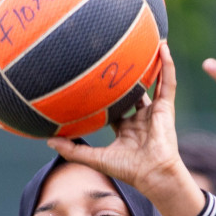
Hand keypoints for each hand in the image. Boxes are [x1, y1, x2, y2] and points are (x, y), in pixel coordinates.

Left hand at [45, 44, 205, 215]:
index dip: (107, 95)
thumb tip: (47, 140)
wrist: (153, 174)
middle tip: (119, 56)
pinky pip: (168, 81)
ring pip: (154, 82)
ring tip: (149, 42)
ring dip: (152, 63)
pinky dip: (167, 65)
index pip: (115, 107)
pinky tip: (163, 47)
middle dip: (129, 76)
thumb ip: (72, 150)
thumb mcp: (95, 158)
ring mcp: (154, 112)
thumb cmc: (127, 169)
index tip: (95, 80)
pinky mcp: (166, 107)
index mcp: (126, 129)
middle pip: (134, 91)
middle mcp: (140, 118)